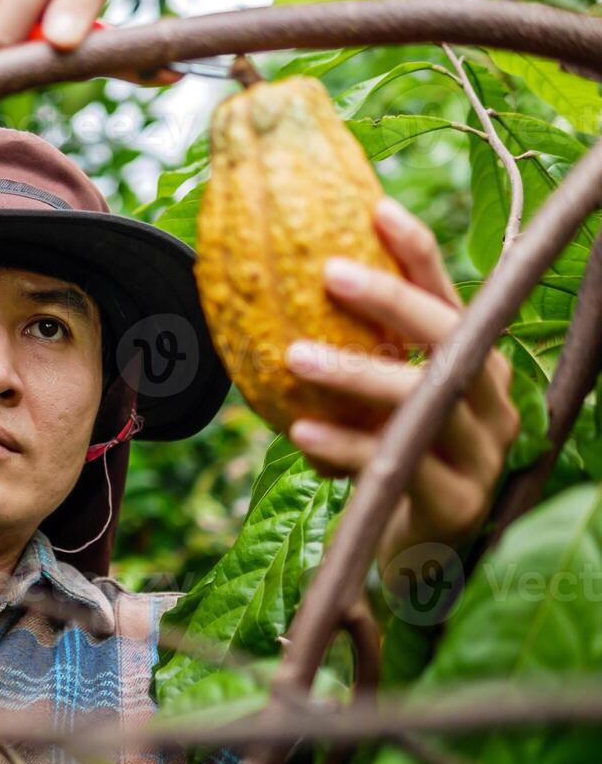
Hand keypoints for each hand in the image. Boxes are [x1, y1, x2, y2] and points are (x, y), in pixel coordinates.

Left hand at [282, 197, 520, 575]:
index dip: (418, 253)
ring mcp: (481, 456)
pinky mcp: (457, 504)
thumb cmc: (387, 461)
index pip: (451, 298)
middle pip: (452, 338)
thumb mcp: (373, 403)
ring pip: (426, 399)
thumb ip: (350, 355)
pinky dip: (346, 445)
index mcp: (474, 367)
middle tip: (328, 271)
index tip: (376, 207)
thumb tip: (272, 287)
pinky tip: (301, 432)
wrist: (414, 557)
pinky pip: (398, 465)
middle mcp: (492, 403)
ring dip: (357, 373)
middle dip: (393, 300)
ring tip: (294, 355)